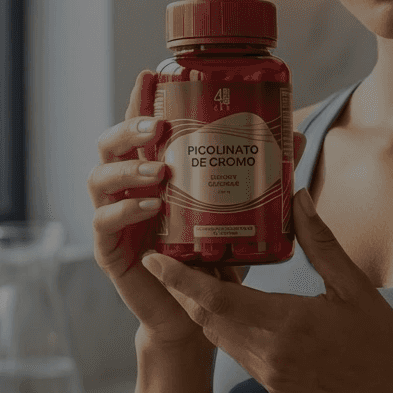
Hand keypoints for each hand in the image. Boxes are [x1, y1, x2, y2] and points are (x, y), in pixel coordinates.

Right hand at [88, 69, 307, 355]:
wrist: (195, 317)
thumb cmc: (214, 256)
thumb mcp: (240, 210)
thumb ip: (262, 174)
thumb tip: (293, 134)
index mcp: (151, 171)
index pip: (138, 128)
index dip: (140, 99)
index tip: (152, 75)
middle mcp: (126, 190)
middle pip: (109, 144)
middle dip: (129, 128)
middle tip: (160, 126)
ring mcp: (114, 219)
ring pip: (99, 179)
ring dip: (127, 169)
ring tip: (158, 171)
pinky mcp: (110, 253)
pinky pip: (105, 224)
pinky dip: (125, 211)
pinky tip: (152, 206)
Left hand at [139, 188, 392, 392]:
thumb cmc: (380, 341)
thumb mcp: (354, 286)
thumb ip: (320, 242)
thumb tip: (298, 199)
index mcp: (286, 324)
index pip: (215, 299)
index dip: (179, 279)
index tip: (153, 258)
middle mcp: (268, 353)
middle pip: (207, 316)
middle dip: (183, 287)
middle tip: (170, 253)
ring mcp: (268, 373)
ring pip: (218, 334)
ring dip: (202, 305)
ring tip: (195, 271)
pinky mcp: (272, 384)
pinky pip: (235, 349)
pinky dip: (223, 324)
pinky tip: (229, 303)